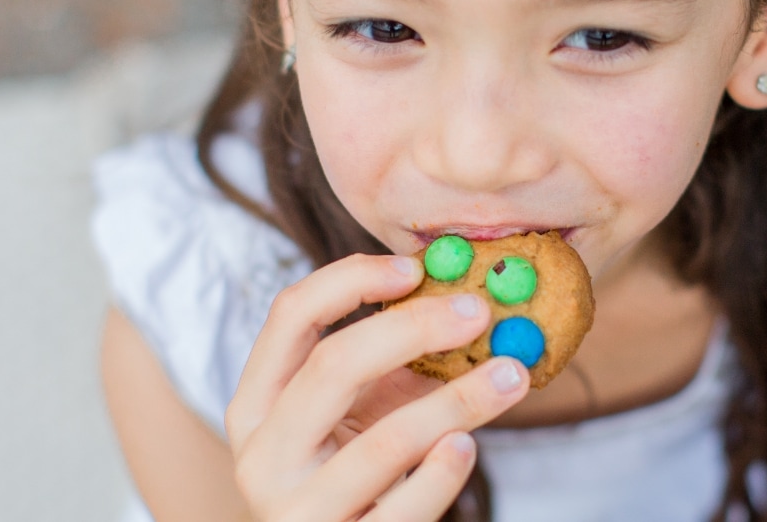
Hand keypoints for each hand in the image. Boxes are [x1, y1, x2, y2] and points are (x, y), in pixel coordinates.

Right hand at [224, 253, 529, 520]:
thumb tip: (468, 302)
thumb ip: (395, 364)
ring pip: (385, 441)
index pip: (290, 315)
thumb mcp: (359, 416)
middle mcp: (262, 455)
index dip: (352, 279)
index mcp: (256, 405)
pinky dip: (444, 472)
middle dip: (413, 329)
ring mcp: (296, 509)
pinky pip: (405, 505)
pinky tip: (468, 447)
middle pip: (332, 365)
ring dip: (459, 401)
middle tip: (478, 313)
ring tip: (510, 376)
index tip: (417, 269)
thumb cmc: (357, 479)